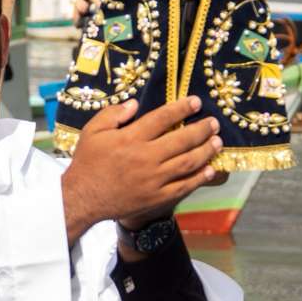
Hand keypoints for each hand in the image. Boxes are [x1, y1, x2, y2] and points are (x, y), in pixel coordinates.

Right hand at [61, 96, 222, 245]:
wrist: (83, 198)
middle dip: (202, 129)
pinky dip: (199, 178)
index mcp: (130, 138)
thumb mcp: (92, 131)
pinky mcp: (157, 197)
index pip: (162, 118)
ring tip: (218, 142)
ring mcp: (154, 179)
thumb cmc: (87, 162)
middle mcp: (145, 157)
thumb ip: (112, 114)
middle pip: (182, 140)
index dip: (181, 108)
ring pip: (188, 162)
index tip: (196, 102)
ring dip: (206, 151)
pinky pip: (184, 186)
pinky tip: (210, 170)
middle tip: (214, 122)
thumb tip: (134, 103)